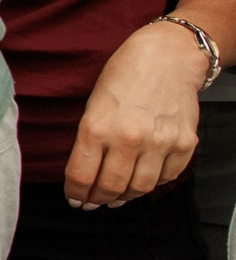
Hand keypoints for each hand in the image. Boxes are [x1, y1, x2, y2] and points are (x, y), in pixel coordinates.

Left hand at [65, 20, 207, 206]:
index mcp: (97, 126)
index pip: (81, 175)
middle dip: (98, 199)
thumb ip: (90, 141)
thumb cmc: (124, 76)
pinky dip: (153, 183)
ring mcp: (160, 142)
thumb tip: (87, 174)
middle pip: (111, 187)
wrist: (167, 57)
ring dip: (125, 197)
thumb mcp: (93, 105)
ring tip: (116, 196)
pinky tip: (141, 179)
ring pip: (140, 188)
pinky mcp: (185, 143)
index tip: (75, 199)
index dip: (76, 193)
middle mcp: (129, 137)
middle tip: (94, 202)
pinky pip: (167, 177)